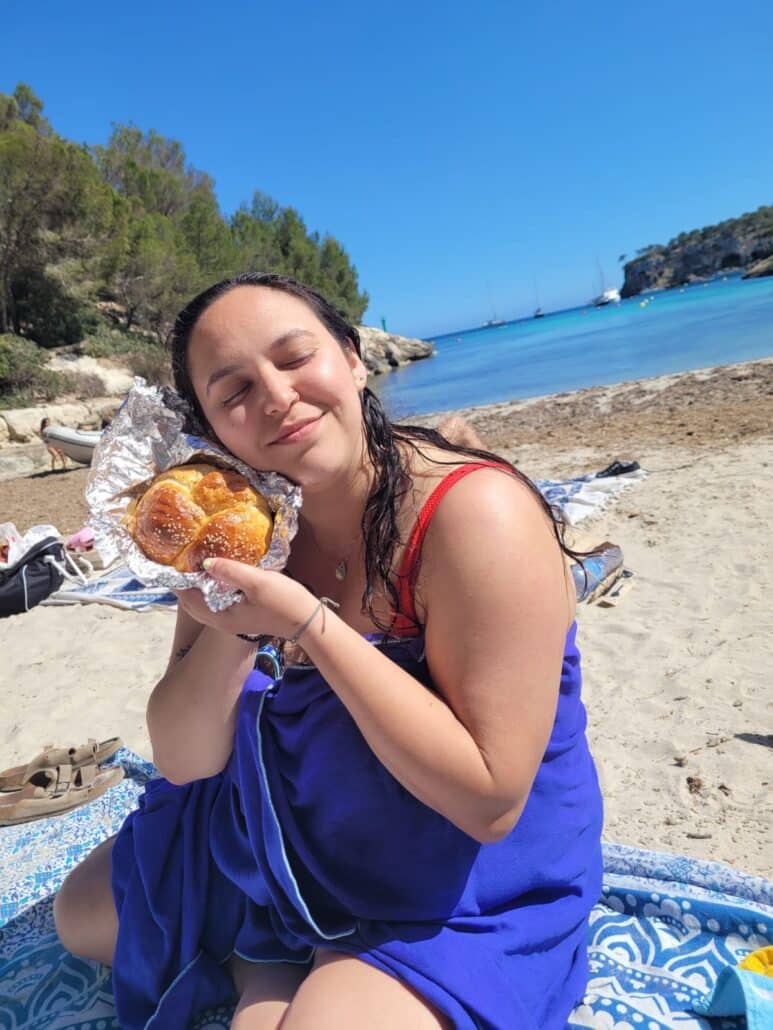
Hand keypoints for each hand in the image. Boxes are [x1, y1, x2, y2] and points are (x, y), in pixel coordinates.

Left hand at [174, 559, 312, 640]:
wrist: (306, 620)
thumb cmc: (282, 601)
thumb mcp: (256, 581)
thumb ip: (230, 571)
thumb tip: (205, 562)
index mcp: (221, 616)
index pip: (188, 599)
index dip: (178, 582)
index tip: (171, 562)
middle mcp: (222, 621)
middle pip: (193, 604)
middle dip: (185, 585)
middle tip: (181, 562)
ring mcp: (232, 620)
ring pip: (204, 604)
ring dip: (198, 588)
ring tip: (196, 565)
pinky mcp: (242, 616)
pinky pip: (217, 602)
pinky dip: (211, 590)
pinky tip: (219, 575)